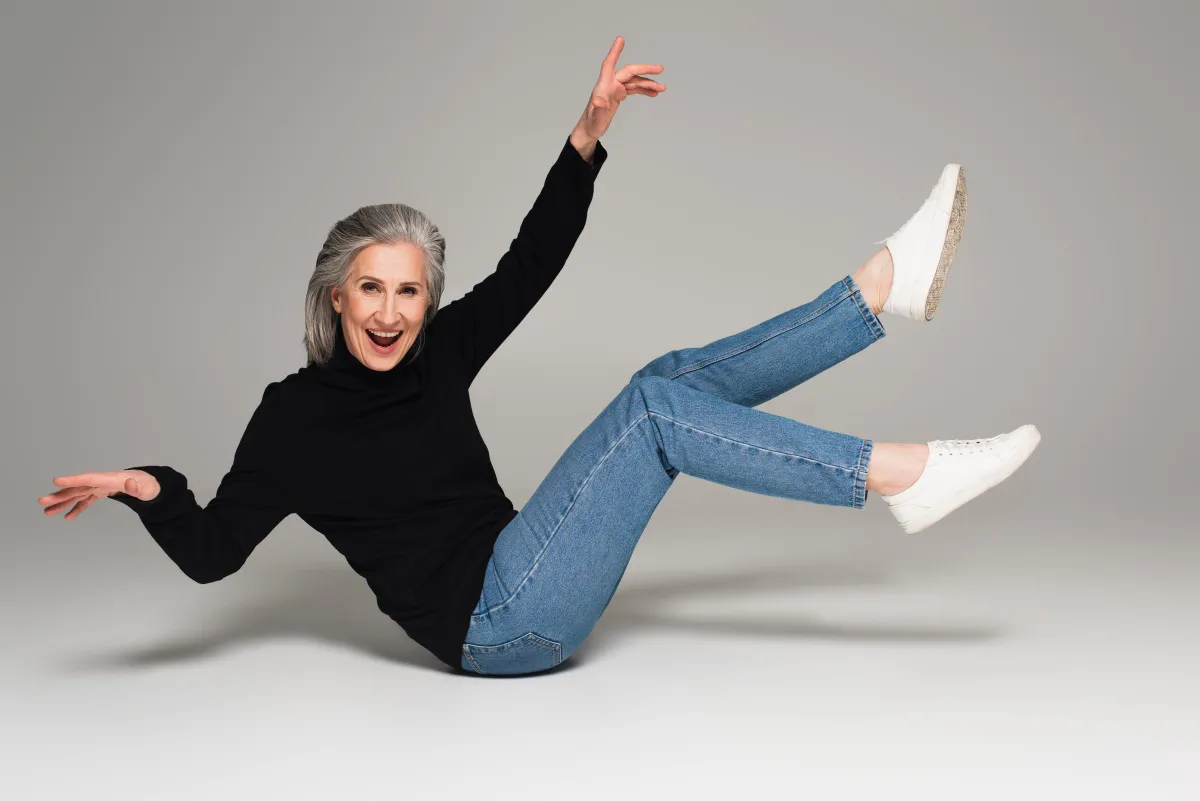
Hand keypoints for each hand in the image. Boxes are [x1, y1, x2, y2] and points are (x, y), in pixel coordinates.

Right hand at [38, 469, 160, 520]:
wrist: (150, 483)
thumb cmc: (148, 485)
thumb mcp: (146, 488)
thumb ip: (137, 487)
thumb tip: (130, 484)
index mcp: (110, 479)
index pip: (88, 478)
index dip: (72, 480)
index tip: (56, 481)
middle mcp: (101, 481)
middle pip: (77, 488)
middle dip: (59, 495)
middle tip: (42, 501)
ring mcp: (99, 487)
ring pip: (77, 495)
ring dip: (62, 503)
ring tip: (46, 512)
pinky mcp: (101, 492)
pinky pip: (86, 500)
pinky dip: (76, 508)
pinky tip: (67, 517)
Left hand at [573, 36, 664, 142]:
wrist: (590, 130)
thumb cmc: (591, 125)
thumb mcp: (595, 120)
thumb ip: (598, 110)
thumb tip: (598, 100)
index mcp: (603, 87)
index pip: (609, 64)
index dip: (615, 52)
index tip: (620, 39)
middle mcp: (610, 84)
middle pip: (629, 72)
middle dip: (644, 69)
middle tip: (660, 68)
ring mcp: (615, 89)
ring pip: (634, 81)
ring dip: (648, 83)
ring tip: (662, 88)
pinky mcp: (618, 94)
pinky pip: (633, 88)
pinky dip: (644, 90)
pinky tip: (654, 93)